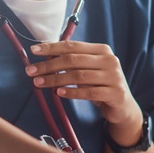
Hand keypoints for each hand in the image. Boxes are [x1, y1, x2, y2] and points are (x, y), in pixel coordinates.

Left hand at [27, 41, 141, 126]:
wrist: (123, 107)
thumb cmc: (100, 85)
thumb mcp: (88, 70)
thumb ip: (72, 62)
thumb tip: (44, 57)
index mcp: (101, 50)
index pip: (72, 45)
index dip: (51, 47)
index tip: (33, 50)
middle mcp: (109, 60)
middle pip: (73, 60)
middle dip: (49, 65)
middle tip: (30, 71)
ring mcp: (113, 77)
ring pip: (78, 77)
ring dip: (55, 79)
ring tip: (39, 83)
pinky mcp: (115, 93)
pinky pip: (89, 93)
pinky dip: (72, 93)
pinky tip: (59, 93)